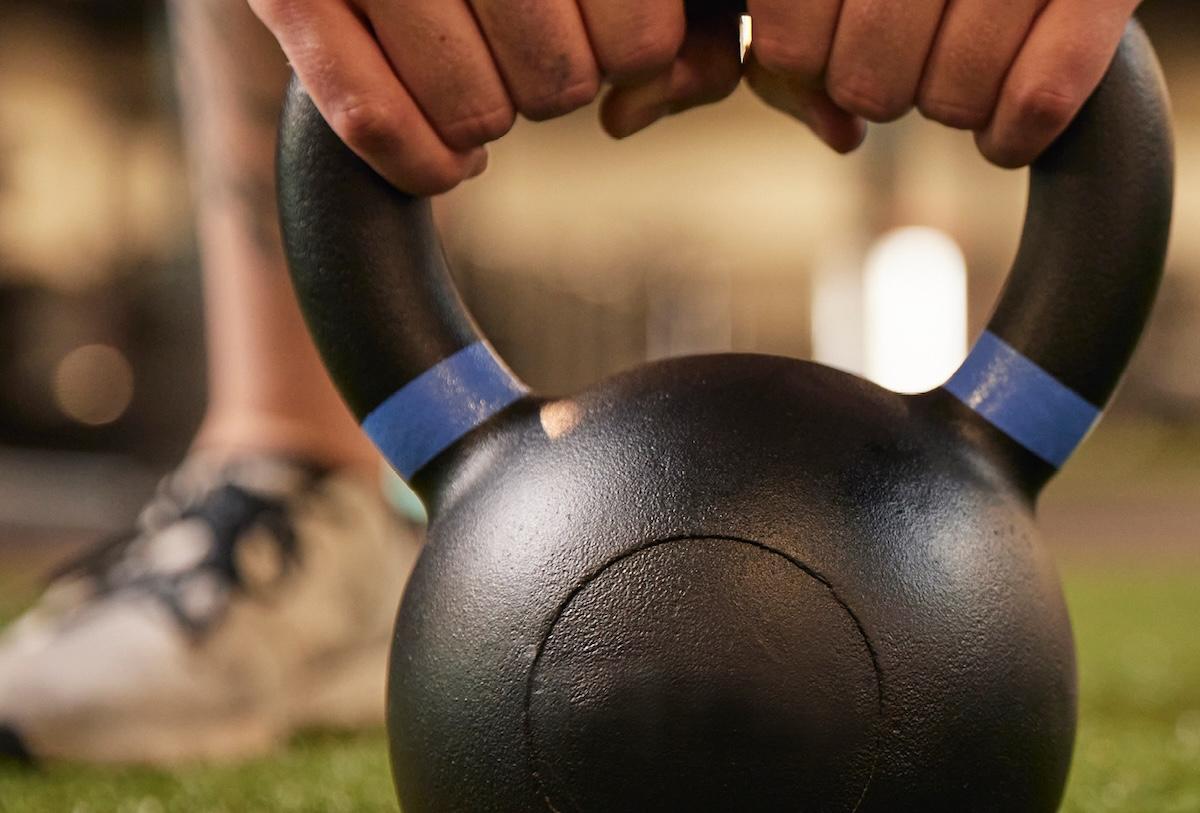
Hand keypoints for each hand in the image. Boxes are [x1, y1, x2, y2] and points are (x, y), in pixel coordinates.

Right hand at [249, 0, 744, 194]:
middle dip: (554, 82)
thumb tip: (696, 74)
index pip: (638, 35)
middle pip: (560, 83)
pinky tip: (449, 157)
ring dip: (487, 119)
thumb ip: (666, 10)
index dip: (634, 53)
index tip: (608, 37)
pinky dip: (426, 166)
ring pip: (477, 113)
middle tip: (526, 48)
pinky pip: (375, 124)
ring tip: (475, 77)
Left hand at [742, 0, 1143, 166]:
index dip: (805, 66)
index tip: (830, 48)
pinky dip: (1013, 135)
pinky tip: (1007, 124)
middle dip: (881, 87)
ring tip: (968, 58)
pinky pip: (1041, 98)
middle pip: (867, 85)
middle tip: (911, 52)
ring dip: (953, 105)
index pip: (789, 43)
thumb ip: (804, 38)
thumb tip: (840, 133)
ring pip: (951, 100)